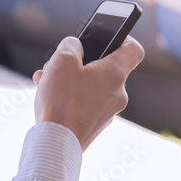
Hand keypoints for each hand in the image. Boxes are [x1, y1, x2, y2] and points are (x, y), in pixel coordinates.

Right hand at [31, 35, 144, 151]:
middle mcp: (117, 94)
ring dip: (70, 78)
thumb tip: (75, 47)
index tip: (108, 35)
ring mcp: (107, 112)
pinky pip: (84, 102)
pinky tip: (48, 95)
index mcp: (115, 74)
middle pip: (105, 67)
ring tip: (46, 79)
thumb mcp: (61, 61)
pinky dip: (69, 95)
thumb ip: (71, 46)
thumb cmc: (61, 101)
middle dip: (80, 61)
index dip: (124, 37)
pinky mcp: (94, 125)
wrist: (55, 145)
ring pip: (91, 85)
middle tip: (59, 61)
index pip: (134, 50)